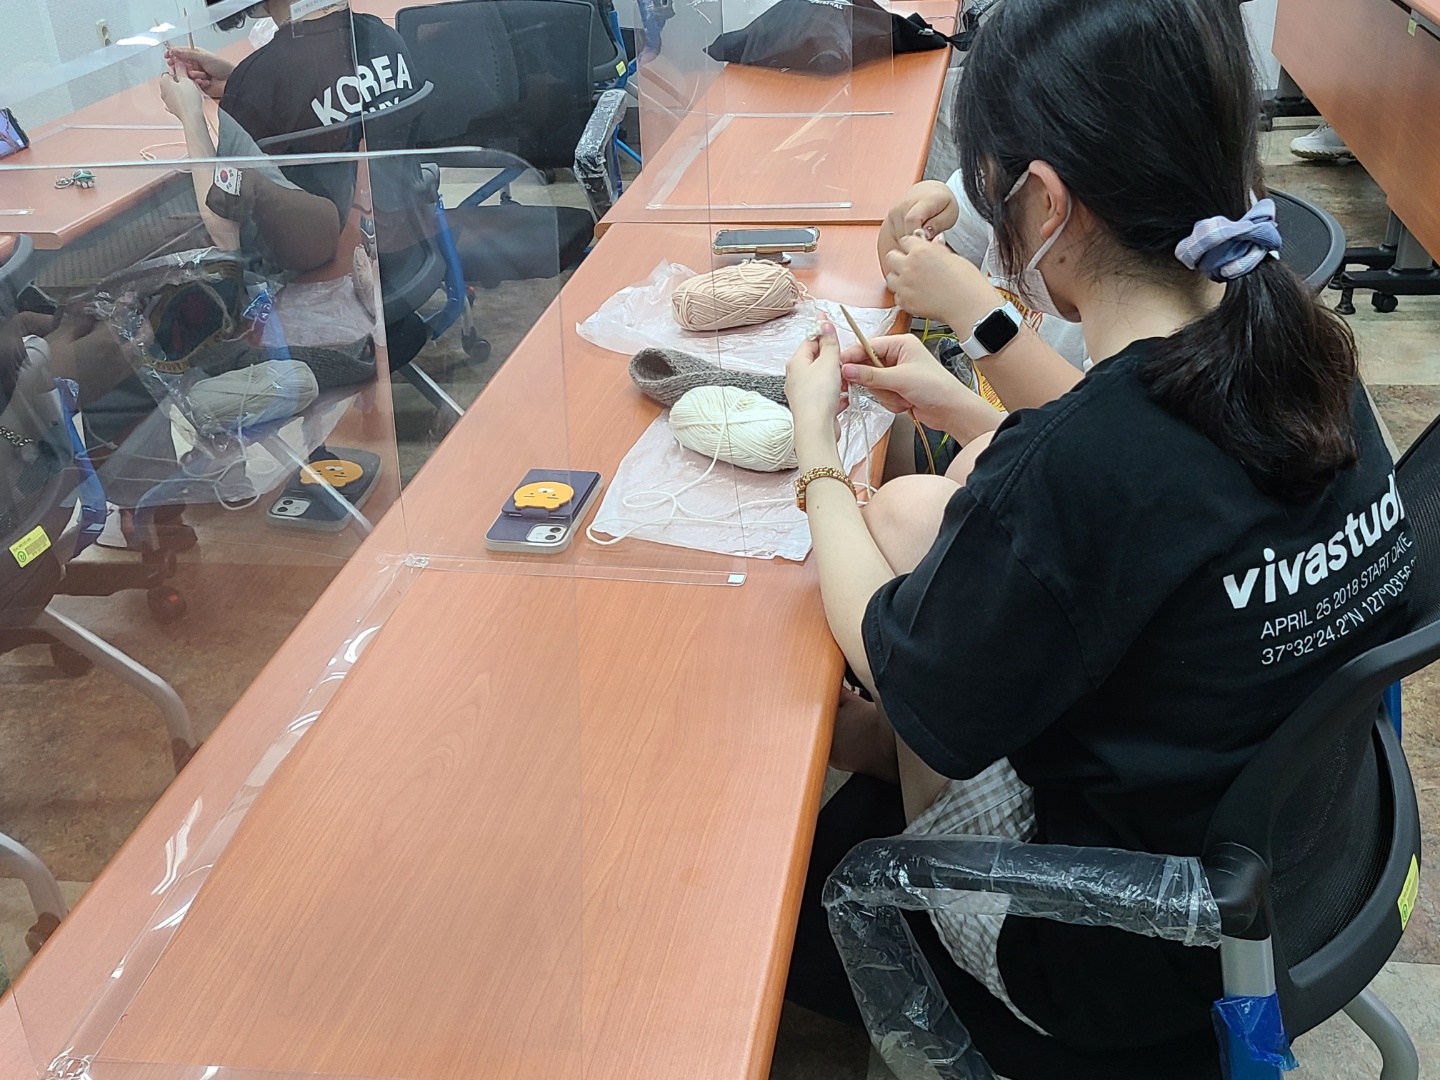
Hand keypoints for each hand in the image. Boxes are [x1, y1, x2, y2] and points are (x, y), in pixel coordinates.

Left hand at [159, 70, 206, 124]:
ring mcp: (167, 101)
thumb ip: (181, 70)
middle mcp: (163, 91)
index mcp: (164, 81)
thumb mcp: (187, 80)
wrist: (192, 117)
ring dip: (181, 91)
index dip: (178, 72)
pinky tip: (188, 101)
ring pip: (174, 91)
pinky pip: (176, 101)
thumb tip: (178, 63)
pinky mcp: (172, 109)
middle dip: (180, 82)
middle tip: (190, 83)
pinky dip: (181, 100)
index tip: (186, 74)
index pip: (169, 71)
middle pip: (171, 82)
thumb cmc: (189, 100)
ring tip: (191, 93)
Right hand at [166, 46, 233, 98]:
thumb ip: (187, 53)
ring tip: (202, 74)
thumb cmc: (222, 66)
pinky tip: (205, 81)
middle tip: (177, 66)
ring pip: (186, 76)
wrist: (232, 80)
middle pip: (181, 66)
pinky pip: (193, 84)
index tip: (167, 56)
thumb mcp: (203, 56)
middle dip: (180, 67)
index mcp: (197, 56)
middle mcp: (196, 66)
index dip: (173, 55)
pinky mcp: (200, 86)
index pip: (181, 54)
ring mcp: (198, 76)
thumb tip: (174, 50)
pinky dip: (199, 82)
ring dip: (194, 75)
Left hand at [785, 319, 846, 462]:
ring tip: (846, 381)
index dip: (822, 331)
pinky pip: (827, 395)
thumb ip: (829, 342)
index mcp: (796, 362)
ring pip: (824, 378)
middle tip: (843, 360)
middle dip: (833, 359)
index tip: (831, 324)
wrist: (816, 429)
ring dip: (837, 378)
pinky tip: (844, 397)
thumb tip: (824, 323)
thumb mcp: (828, 362)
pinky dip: (837, 394)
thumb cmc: (818, 397)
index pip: (810, 339)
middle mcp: (796, 377)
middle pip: (817, 359)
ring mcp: (803, 393)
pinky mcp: (813, 407)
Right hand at [841, 334, 974, 433]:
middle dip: (875, 381)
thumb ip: (871, 375)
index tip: (840, 366)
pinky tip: (904, 402)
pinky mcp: (897, 389)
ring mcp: (897, 374)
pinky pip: (881, 395)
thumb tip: (847, 369)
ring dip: (885, 394)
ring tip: (902, 396)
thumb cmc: (936, 387)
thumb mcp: (900, 379)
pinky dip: (890, 401)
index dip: (854, 356)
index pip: (868, 346)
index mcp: (901, 344)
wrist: (952, 411)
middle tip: (879, 387)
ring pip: (873, 384)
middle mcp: (898, 356)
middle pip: (867, 366)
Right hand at [878, 180, 958, 262]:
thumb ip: (938, 225)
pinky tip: (915, 233)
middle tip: (929, 241)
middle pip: (904, 233)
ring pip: (899, 238)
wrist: (930, 191)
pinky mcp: (890, 217)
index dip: (917, 235)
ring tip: (923, 235)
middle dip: (916, 242)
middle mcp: (904, 204)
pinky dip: (905, 239)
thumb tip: (924, 235)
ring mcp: (894, 210)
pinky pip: (895, 237)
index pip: (912, 220)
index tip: (926, 241)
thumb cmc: (942, 204)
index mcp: (922, 200)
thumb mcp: (949, 214)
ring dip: (910, 242)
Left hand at [883, 232, 998, 326]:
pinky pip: (896, 296)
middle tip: (909, 264)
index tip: (913, 250)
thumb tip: (934, 243)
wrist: (968, 304)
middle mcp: (909, 267)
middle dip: (899, 259)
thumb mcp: (952, 256)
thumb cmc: (966, 282)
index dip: (911, 245)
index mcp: (921, 251)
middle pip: (891, 256)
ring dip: (898, 278)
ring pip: (890, 277)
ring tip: (911, 280)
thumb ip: (937, 249)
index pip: (905, 240)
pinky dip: (903, 295)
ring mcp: (905, 285)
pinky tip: (915, 294)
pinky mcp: (906, 302)